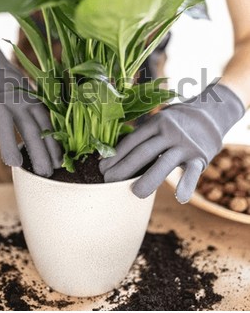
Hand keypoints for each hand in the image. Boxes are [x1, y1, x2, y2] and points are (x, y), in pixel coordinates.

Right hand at [0, 31, 61, 175]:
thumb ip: (38, 124)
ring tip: (15, 164)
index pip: (46, 127)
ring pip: (4, 124)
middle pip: (30, 128)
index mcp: (34, 103)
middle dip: (39, 151)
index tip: (58, 165)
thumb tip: (55, 156)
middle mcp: (18, 102)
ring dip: (9, 144)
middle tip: (45, 172)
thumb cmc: (14, 97)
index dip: (53, 146)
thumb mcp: (29, 104)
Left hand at [100, 84, 244, 202]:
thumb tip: (111, 157)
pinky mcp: (200, 156)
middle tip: (107, 183)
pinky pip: (192, 172)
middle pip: (143, 152)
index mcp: (155, 123)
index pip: (132, 141)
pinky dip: (186, 184)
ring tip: (134, 193)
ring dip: (148, 179)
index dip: (115, 156)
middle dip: (123, 169)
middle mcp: (169, 131)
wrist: (210, 115)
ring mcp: (185, 144)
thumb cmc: (174, 124)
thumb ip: (142, 137)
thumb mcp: (158, 122)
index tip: (101, 169)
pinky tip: (179, 197)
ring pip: (164, 163)